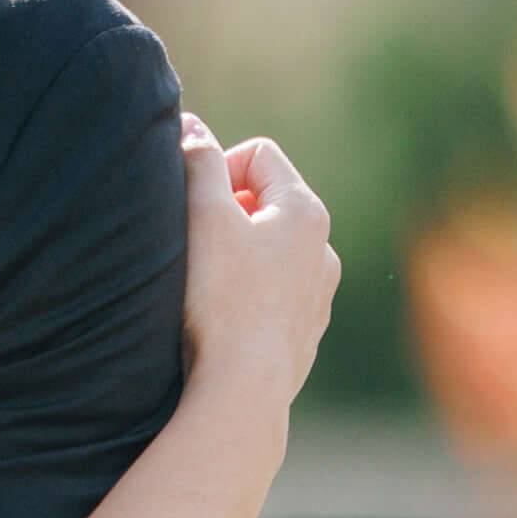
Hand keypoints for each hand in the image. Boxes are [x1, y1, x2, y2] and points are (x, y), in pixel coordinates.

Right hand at [176, 114, 342, 409]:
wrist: (242, 392)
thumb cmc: (220, 299)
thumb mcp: (202, 215)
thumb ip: (198, 161)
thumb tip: (192, 125)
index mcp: (306, 212)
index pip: (258, 155)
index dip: (216, 170)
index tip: (194, 209)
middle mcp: (324, 250)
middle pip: (266, 204)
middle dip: (226, 215)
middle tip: (194, 248)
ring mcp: (319, 297)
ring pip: (271, 254)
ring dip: (237, 259)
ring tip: (206, 288)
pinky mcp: (304, 336)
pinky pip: (272, 297)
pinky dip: (246, 298)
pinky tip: (220, 322)